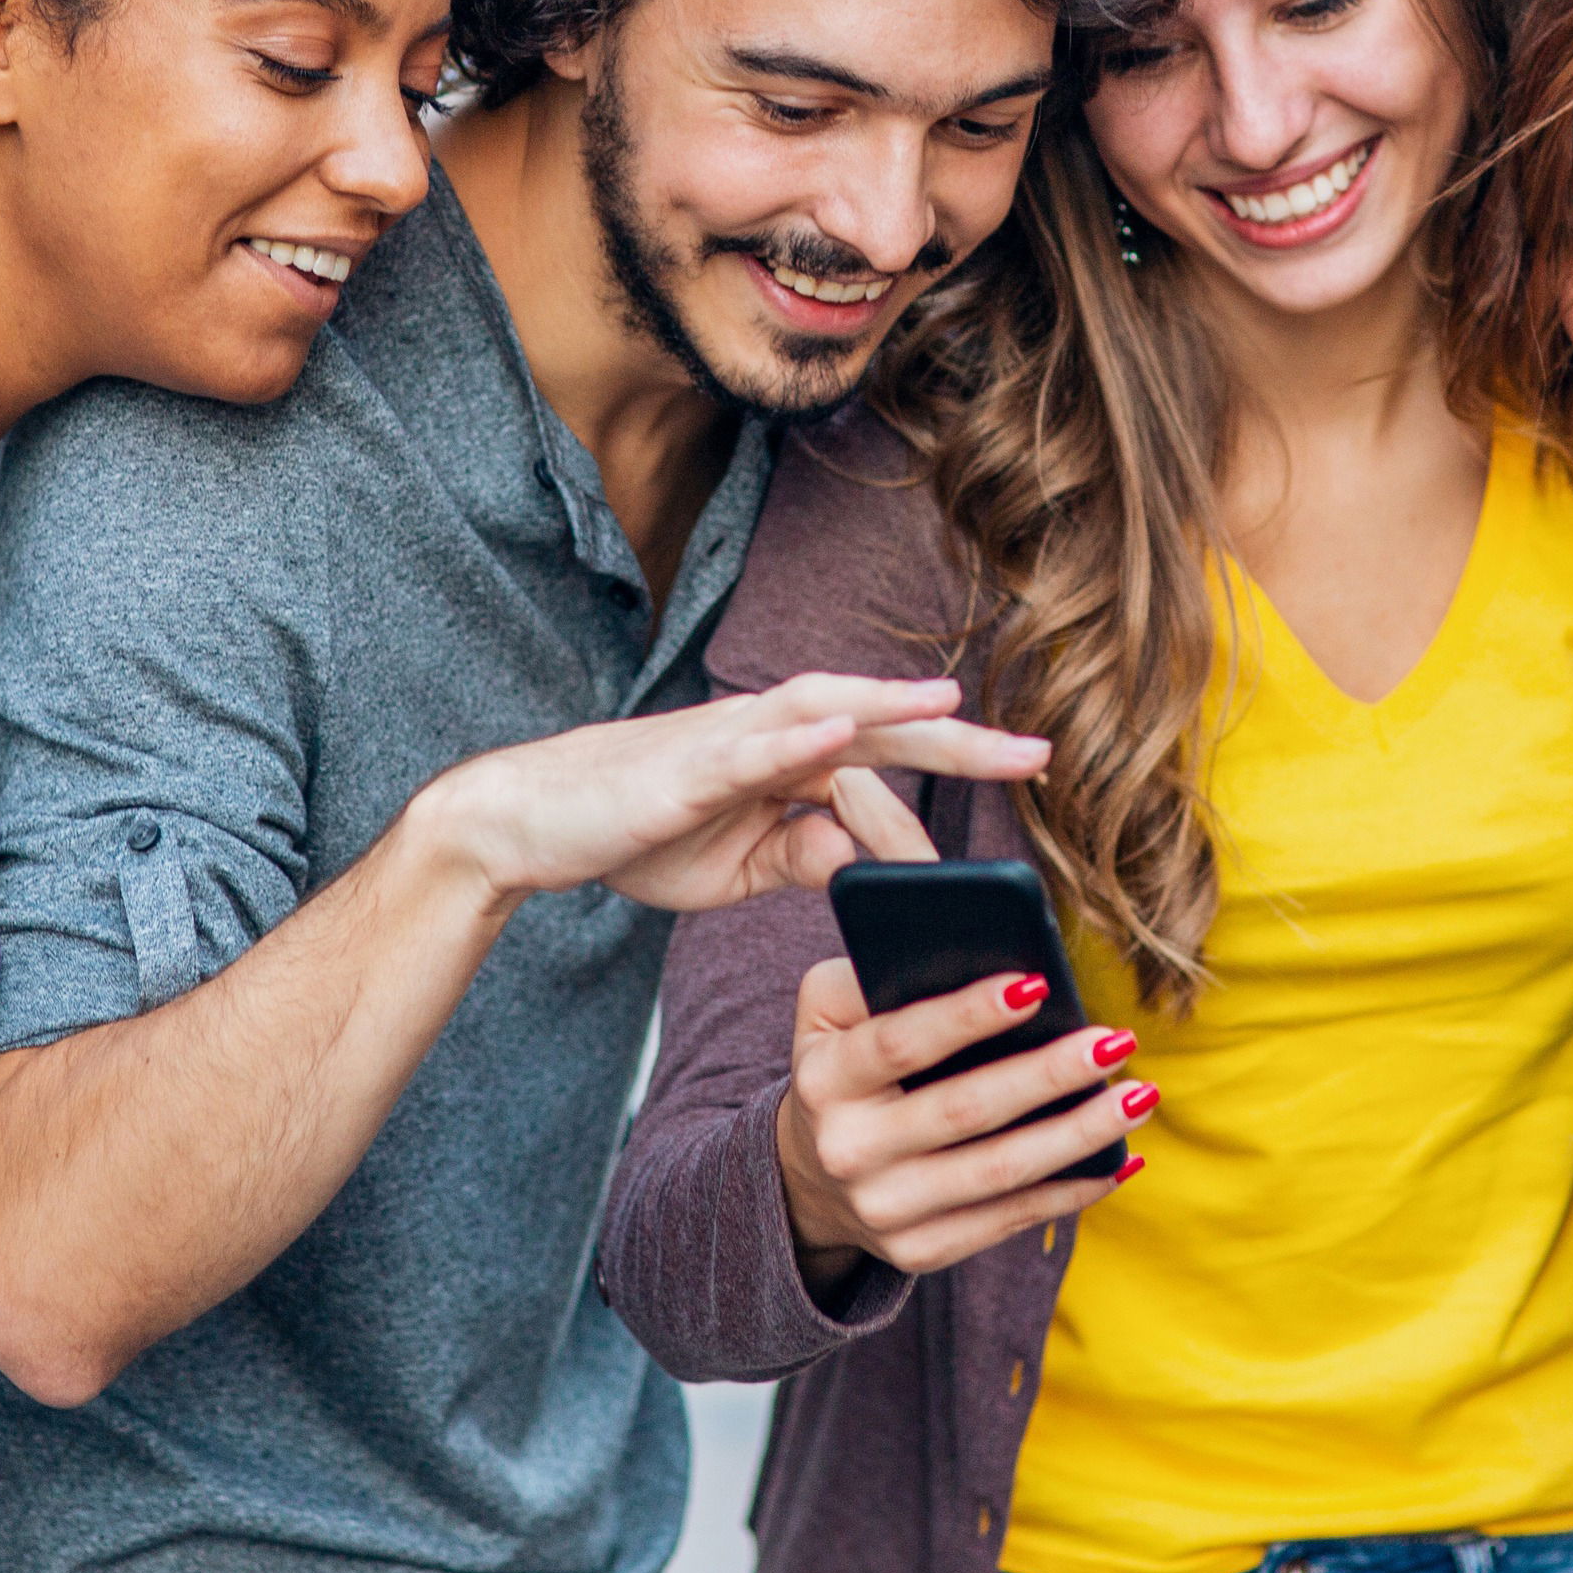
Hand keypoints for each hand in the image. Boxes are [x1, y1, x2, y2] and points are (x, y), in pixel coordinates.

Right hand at [406, 675, 1045, 912]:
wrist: (533, 822)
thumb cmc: (635, 831)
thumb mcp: (738, 866)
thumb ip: (802, 857)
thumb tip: (862, 862)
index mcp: (788, 762)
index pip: (885, 771)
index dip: (947, 789)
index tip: (1012, 818)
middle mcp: (770, 735)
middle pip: (879, 727)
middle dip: (959, 739)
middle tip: (1039, 754)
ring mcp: (729, 741)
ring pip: (824, 710)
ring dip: (890, 706)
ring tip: (953, 707)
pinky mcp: (685, 764)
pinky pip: (750, 745)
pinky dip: (796, 735)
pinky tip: (842, 732)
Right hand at [776, 956, 1150, 1293]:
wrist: (810, 1174)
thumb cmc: (848, 1066)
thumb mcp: (831, 1012)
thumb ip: (877, 975)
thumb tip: (977, 956)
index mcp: (826, 1079)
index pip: (902, 1041)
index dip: (969, 1015)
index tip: (1039, 983)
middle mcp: (848, 1150)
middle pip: (965, 1110)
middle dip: (1048, 1075)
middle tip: (1114, 1041)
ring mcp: (884, 1210)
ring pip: (999, 1173)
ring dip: (1080, 1135)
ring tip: (1139, 1095)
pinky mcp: (920, 1250)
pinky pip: (1009, 1220)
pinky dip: (1072, 1190)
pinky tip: (1120, 1158)